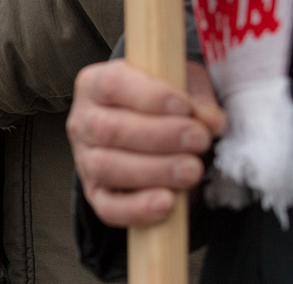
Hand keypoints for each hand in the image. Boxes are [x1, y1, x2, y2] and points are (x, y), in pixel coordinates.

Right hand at [67, 59, 226, 227]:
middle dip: (159, 136)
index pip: (111, 85)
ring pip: (105, 167)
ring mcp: (85, 159)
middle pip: (108, 129)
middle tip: (199, 140)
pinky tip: (168, 203)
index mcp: (95, 84)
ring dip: (154, 171)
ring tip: (191, 170)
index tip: (184, 106)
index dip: (147, 96)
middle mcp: (83, 120)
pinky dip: (137, 208)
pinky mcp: (95, 193)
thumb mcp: (180, 86)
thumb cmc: (163, 103)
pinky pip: (107, 207)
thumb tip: (210, 121)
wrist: (149, 133)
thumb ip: (196, 97)